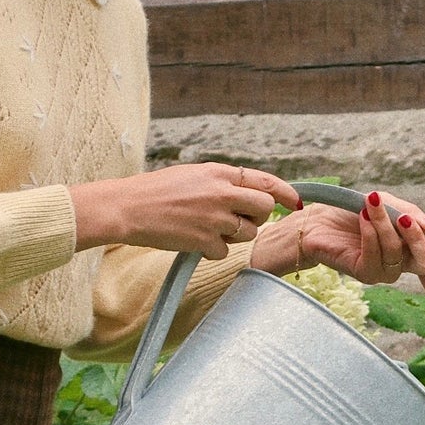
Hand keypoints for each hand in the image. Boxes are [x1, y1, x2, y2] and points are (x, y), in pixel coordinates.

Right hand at [70, 162, 302, 260]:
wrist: (128, 207)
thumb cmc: (157, 191)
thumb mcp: (194, 175)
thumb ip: (223, 183)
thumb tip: (249, 194)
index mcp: (220, 172)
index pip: (266, 181)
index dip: (286, 193)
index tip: (296, 202)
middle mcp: (222, 193)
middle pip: (265, 209)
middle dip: (259, 217)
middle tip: (241, 219)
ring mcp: (214, 218)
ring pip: (248, 233)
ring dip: (235, 236)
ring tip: (209, 228)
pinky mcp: (203, 241)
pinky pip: (224, 252)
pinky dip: (212, 250)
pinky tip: (194, 240)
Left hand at [252, 190, 424, 294]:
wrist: (317, 217)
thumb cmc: (354, 210)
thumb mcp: (389, 204)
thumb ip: (412, 214)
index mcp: (412, 250)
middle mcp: (400, 265)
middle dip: (418, 239)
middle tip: (403, 217)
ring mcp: (381, 271)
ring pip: (398, 254)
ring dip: (386, 225)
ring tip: (370, 203)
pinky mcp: (362, 272)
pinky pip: (375, 257)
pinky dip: (371, 233)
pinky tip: (363, 217)